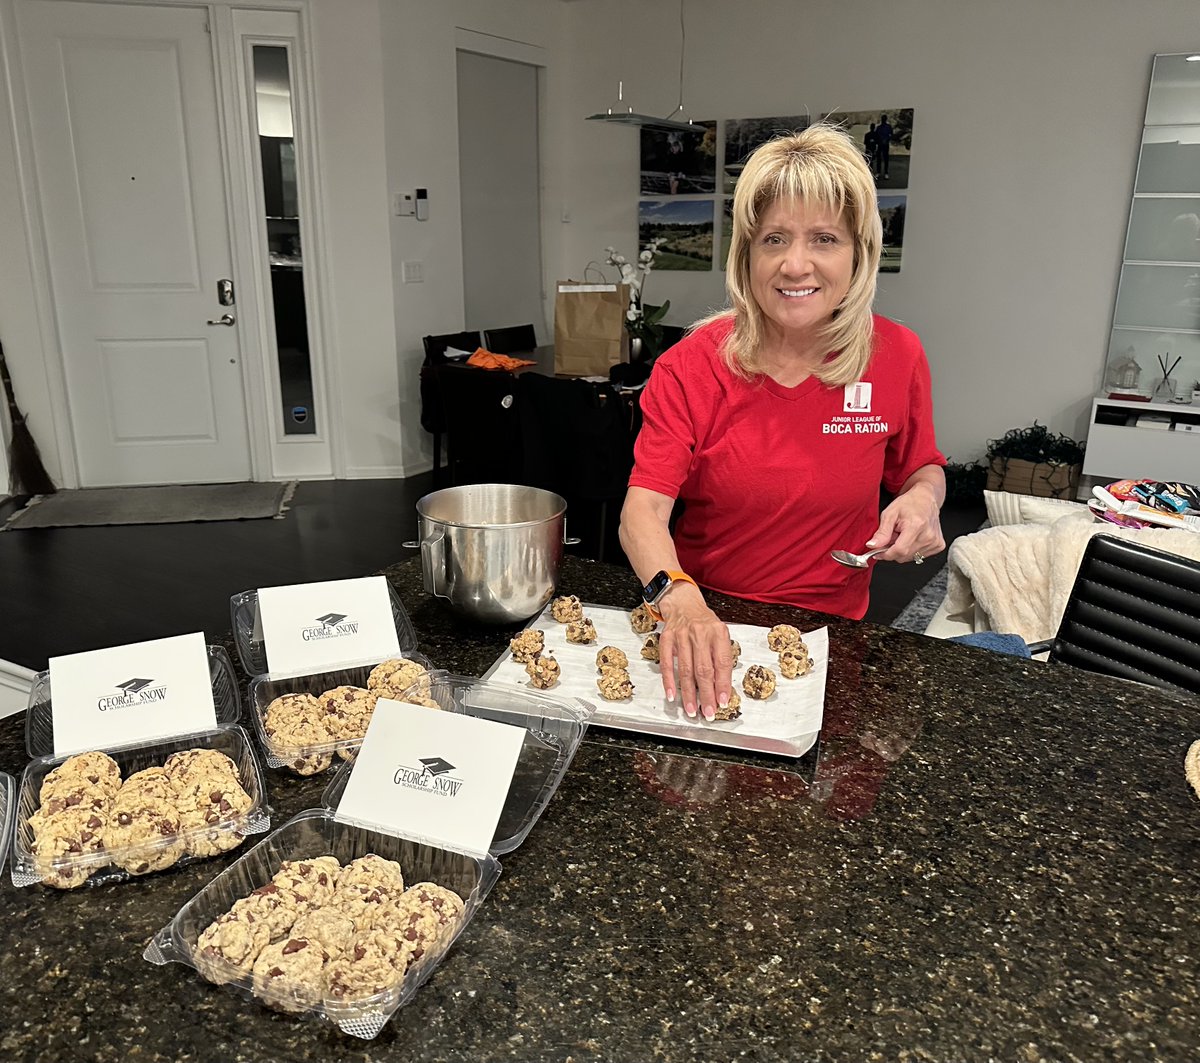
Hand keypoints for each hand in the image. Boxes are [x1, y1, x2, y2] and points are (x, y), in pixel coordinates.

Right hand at [655, 583, 732, 720]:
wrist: (684, 603)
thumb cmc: (704, 623)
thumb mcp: (719, 635)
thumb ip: (721, 658)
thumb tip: (721, 688)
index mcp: (718, 632)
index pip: (722, 663)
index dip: (722, 685)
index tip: (723, 701)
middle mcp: (700, 633)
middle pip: (703, 670)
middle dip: (706, 695)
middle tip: (708, 712)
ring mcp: (681, 635)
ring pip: (685, 670)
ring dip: (688, 693)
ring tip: (692, 709)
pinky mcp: (666, 638)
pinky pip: (666, 663)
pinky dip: (669, 681)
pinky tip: (672, 695)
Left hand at [866, 483, 944, 563]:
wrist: (926, 499)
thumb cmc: (909, 503)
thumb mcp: (889, 514)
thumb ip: (881, 532)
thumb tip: (872, 545)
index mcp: (916, 526)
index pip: (899, 550)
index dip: (886, 554)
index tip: (878, 552)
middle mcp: (928, 535)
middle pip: (904, 556)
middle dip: (893, 550)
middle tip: (893, 537)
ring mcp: (935, 541)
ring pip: (910, 558)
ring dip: (903, 550)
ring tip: (903, 535)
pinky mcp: (938, 545)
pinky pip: (919, 556)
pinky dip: (912, 550)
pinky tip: (912, 538)